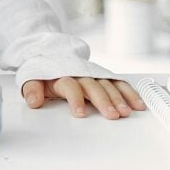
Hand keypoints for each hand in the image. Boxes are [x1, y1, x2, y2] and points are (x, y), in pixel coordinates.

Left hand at [22, 76, 145, 118]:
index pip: (70, 86)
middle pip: (93, 87)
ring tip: (126, 112)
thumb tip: (33, 101)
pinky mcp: (105, 76)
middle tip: (112, 115)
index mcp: (62, 75)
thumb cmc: (45, 72)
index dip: (75, 99)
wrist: (53, 54)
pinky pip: (119, 83)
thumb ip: (32, 90)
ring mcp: (95, 75)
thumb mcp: (33, 79)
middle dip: (104, 101)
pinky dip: (130, 93)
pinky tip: (138, 104)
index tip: (79, 113)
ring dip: (119, 98)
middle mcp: (81, 74)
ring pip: (109, 85)